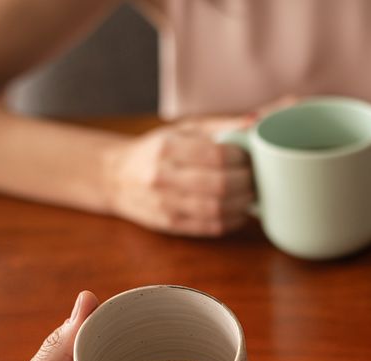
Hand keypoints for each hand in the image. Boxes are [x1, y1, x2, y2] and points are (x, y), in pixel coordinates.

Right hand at [103, 117, 254, 236]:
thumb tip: (255, 122)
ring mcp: (165, 203)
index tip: (249, 158)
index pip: (217, 155)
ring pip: (218, 209)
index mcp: (167, 148)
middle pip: (220, 184)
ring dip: (243, 203)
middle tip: (255, 178)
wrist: (115, 177)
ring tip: (250, 194)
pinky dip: (233, 220)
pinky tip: (239, 211)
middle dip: (247, 182)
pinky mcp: (171, 224)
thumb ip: (219, 126)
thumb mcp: (182, 130)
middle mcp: (163, 176)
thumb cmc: (156, 150)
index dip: (241, 158)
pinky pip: (211, 227)